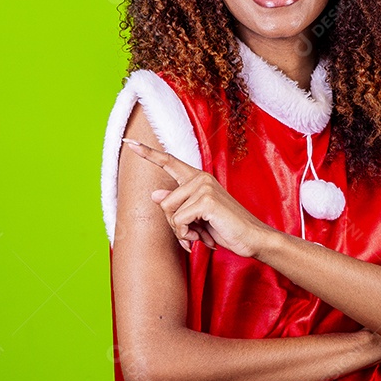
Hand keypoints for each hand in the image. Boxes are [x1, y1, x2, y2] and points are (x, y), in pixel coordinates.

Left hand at [122, 137, 270, 257]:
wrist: (252, 238)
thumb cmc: (225, 228)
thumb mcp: (196, 218)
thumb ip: (177, 206)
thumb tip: (155, 195)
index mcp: (197, 179)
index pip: (168, 162)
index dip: (147, 153)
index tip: (128, 142)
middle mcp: (199, 178)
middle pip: (164, 202)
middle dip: (174, 225)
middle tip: (193, 233)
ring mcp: (203, 186)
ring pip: (170, 213)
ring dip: (181, 231)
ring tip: (201, 235)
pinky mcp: (206, 200)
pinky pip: (180, 220)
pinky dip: (188, 234)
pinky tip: (203, 237)